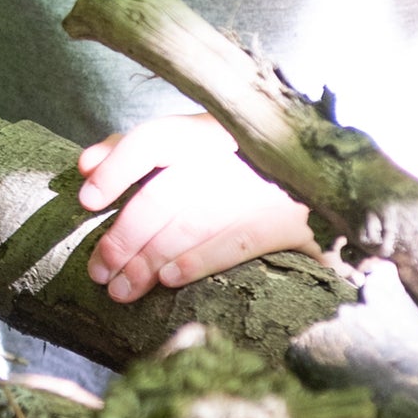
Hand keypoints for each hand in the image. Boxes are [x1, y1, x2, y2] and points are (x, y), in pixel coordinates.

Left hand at [77, 111, 318, 301]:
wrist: (332, 190)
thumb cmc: (243, 171)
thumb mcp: (195, 148)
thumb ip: (138, 151)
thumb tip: (85, 163)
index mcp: (209, 129)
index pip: (156, 138)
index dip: (118, 167)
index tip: (86, 199)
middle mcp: (236, 153)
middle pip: (167, 192)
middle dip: (125, 235)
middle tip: (98, 269)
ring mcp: (267, 186)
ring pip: (193, 222)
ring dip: (150, 259)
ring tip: (121, 289)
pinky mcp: (292, 221)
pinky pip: (237, 242)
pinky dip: (199, 260)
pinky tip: (168, 280)